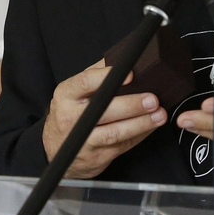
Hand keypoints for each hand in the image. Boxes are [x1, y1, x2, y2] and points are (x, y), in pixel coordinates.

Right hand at [41, 60, 165, 179]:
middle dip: (131, 105)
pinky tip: (151, 126)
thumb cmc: (71, 112)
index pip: (85, 82)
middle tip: (152, 99)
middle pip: (104, 110)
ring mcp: (83, 140)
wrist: (55, 147)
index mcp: (66, 94)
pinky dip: (140, 135)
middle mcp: (72, 117)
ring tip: (158, 115)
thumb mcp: (75, 90)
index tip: (130, 74)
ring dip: (140, 123)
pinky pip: (122, 145)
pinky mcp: (96, 156)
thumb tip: (124, 58)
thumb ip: (96, 74)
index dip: (107, 77)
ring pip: (115, 132)